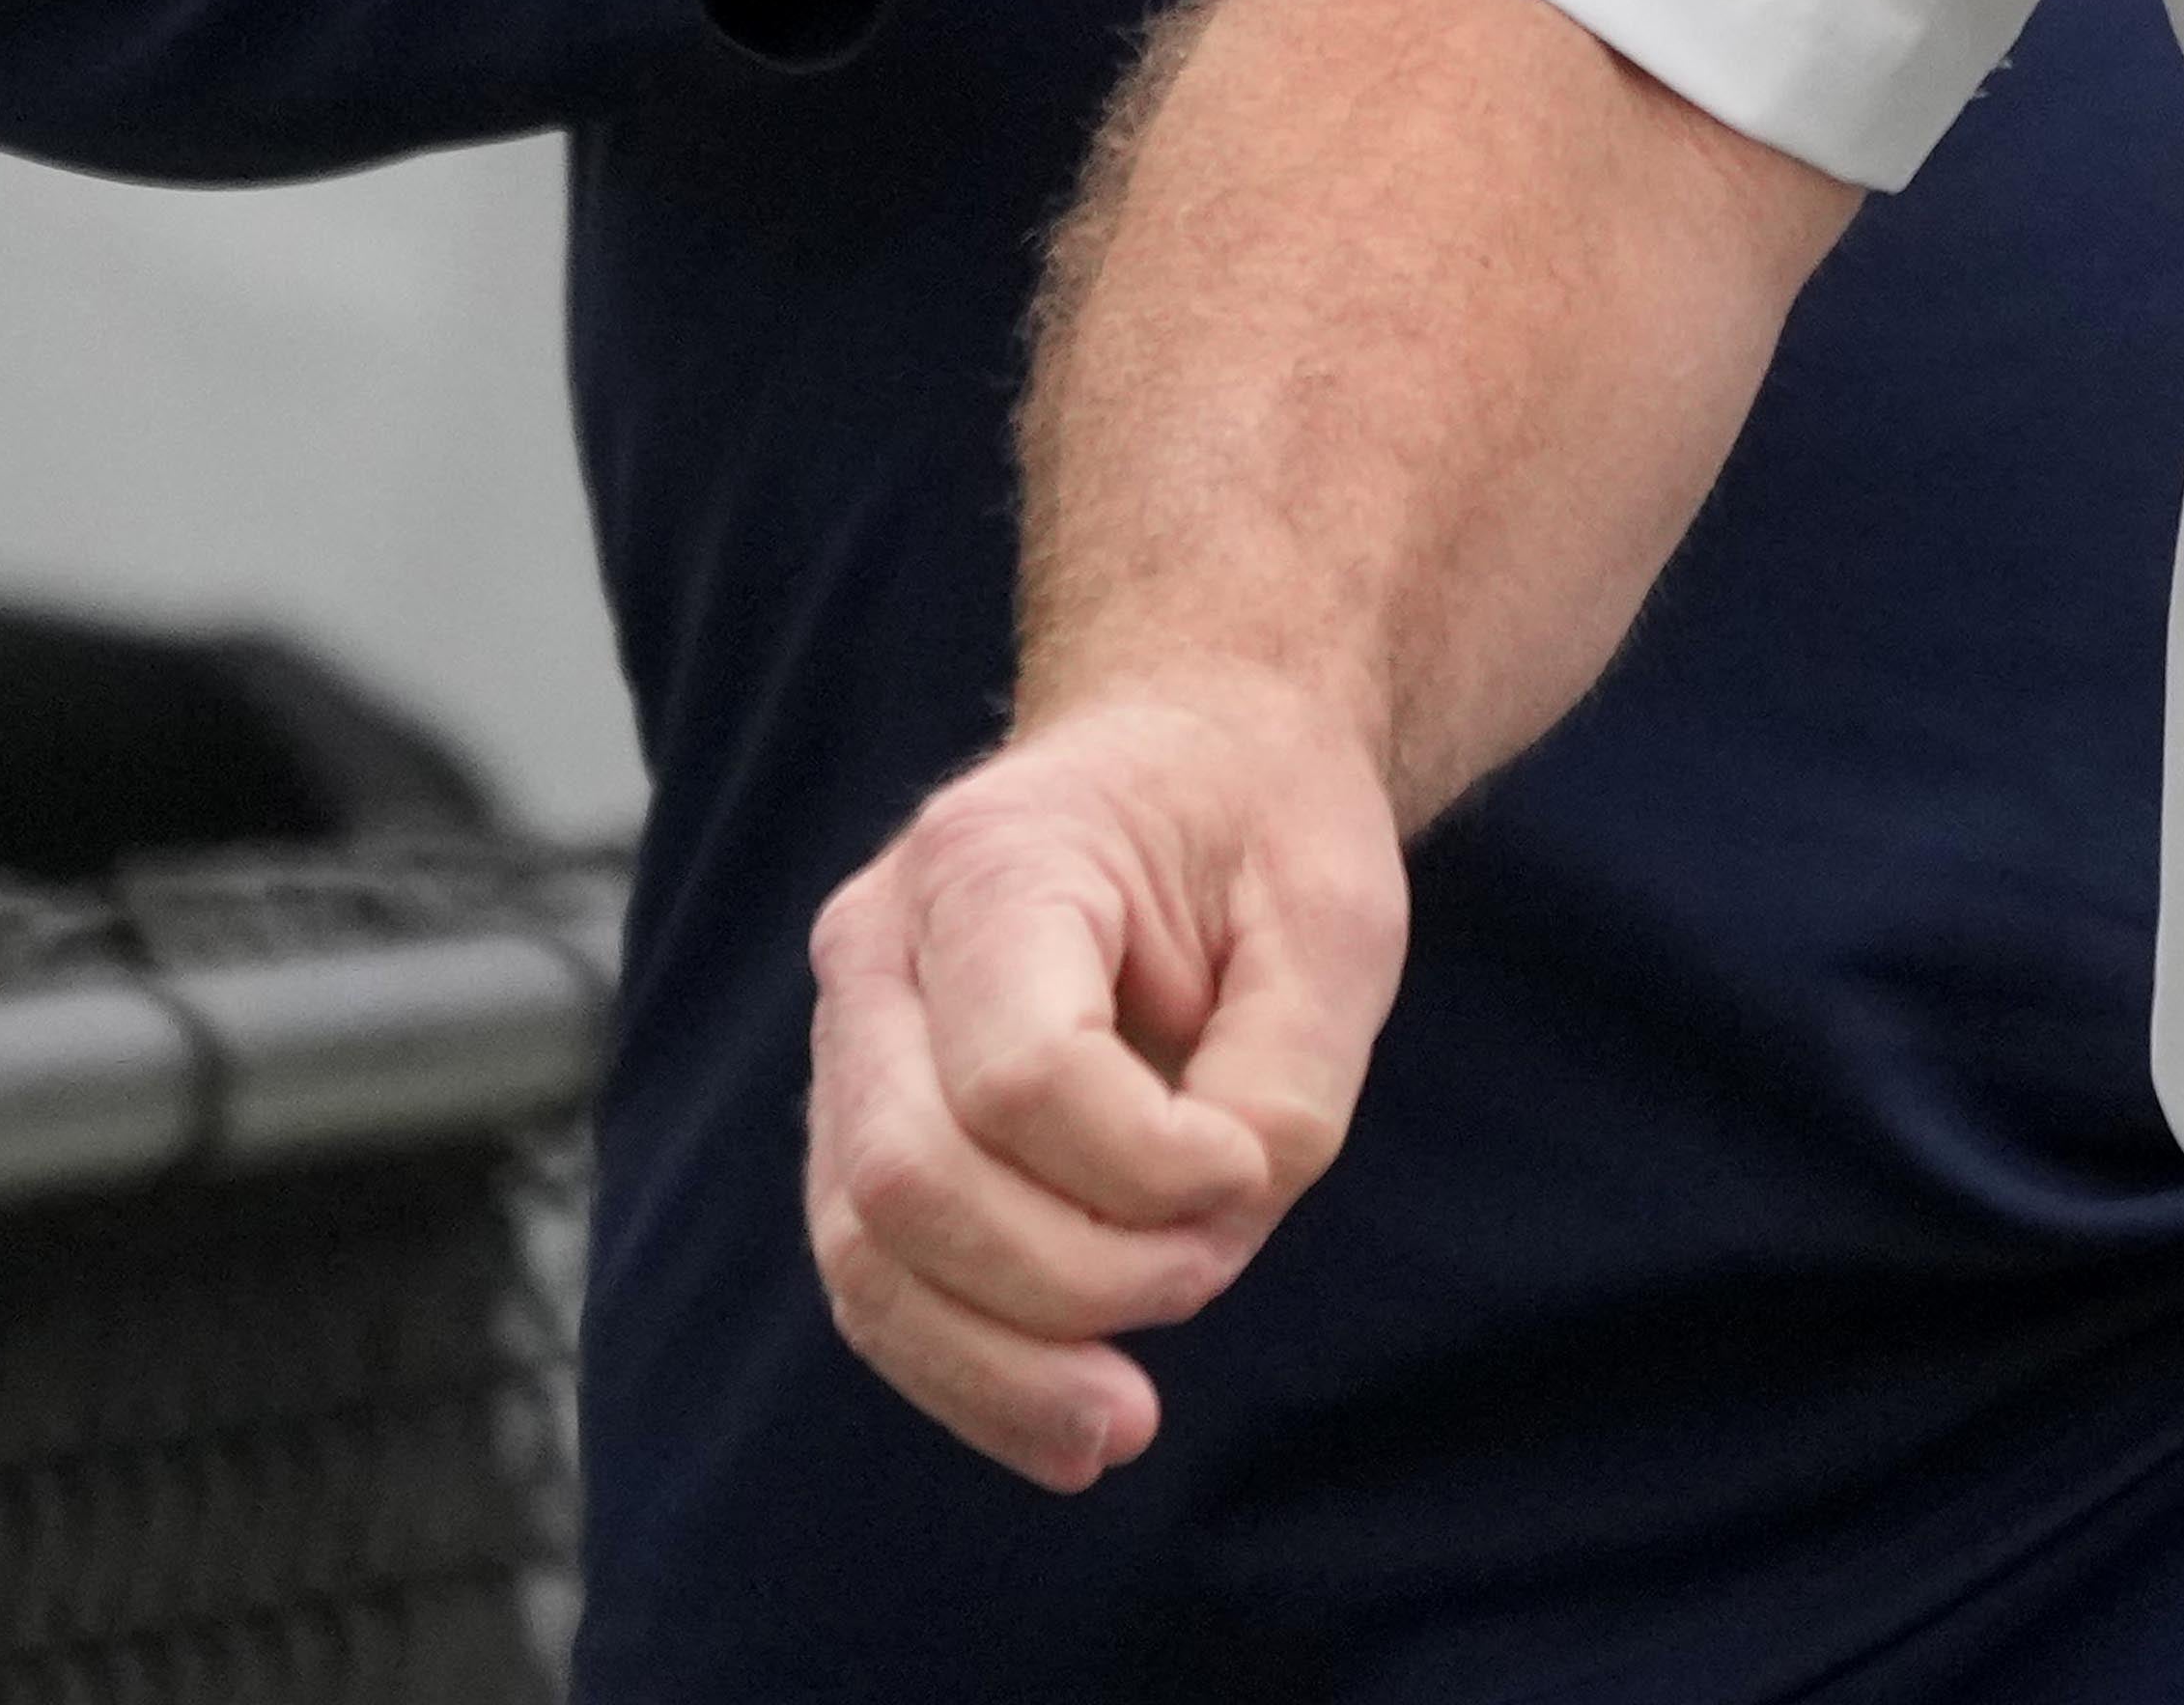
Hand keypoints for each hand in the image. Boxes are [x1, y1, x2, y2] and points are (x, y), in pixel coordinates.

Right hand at [804, 677, 1408, 1485]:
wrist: (1193, 754)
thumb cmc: (1266, 824)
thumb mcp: (1337, 915)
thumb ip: (1284, 1076)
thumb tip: (1209, 1228)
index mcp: (993, 858)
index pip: (1022, 1074)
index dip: (1148, 1165)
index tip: (1261, 1168)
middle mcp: (880, 946)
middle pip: (910, 1178)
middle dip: (1068, 1281)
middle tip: (1217, 1270)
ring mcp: (846, 1040)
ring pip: (863, 1254)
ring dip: (995, 1367)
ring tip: (1121, 1429)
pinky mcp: (858, 1127)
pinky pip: (876, 1280)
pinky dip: (965, 1369)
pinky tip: (1066, 1427)